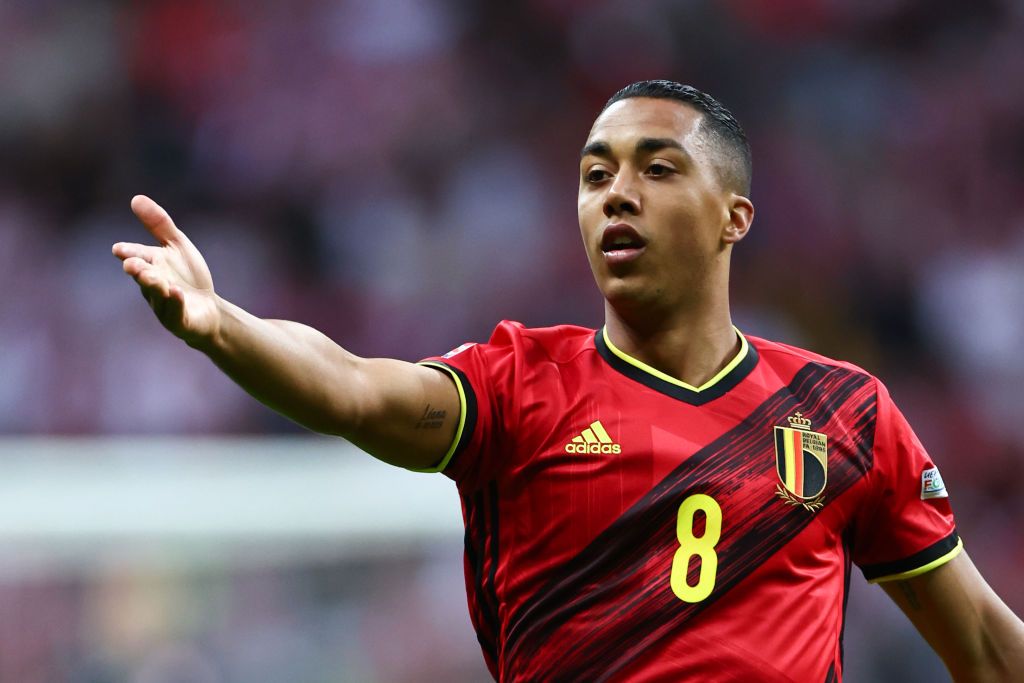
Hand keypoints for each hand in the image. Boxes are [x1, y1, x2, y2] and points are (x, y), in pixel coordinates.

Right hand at [113, 195, 219, 346]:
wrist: (208, 308)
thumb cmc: (188, 276)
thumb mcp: (177, 246)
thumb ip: (158, 224)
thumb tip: (135, 198)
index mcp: (151, 265)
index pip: (138, 255)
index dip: (129, 253)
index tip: (120, 249)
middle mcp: (153, 285)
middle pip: (144, 276)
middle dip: (139, 272)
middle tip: (133, 266)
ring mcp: (164, 304)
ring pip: (158, 295)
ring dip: (156, 287)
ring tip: (158, 279)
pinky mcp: (178, 320)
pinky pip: (175, 312)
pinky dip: (175, 303)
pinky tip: (177, 293)